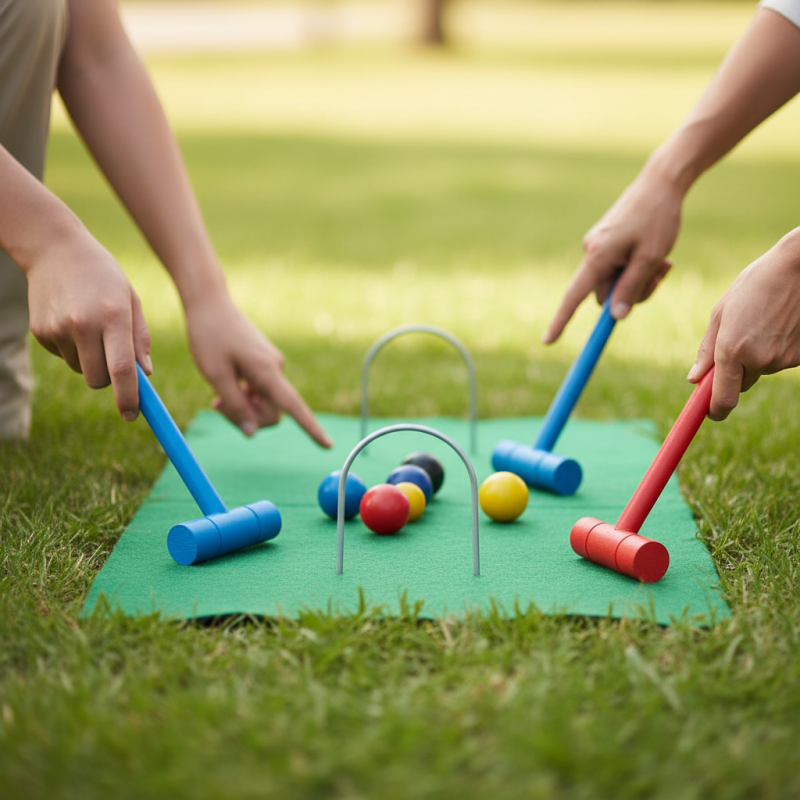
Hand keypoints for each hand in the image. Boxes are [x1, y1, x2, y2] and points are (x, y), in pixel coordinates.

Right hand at [25, 229, 151, 419]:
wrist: (55, 249)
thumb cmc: (104, 277)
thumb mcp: (131, 300)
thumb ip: (140, 339)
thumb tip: (145, 375)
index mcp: (114, 316)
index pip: (121, 370)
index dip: (128, 398)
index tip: (132, 415)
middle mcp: (84, 324)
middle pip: (99, 380)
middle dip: (110, 381)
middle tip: (114, 360)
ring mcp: (58, 328)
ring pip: (81, 371)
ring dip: (91, 362)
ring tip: (91, 328)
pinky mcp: (40, 331)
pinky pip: (64, 357)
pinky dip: (73, 349)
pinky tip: (72, 321)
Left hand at [184, 293, 332, 447]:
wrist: (209, 302)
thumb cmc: (209, 336)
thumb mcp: (215, 375)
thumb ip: (234, 406)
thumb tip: (251, 432)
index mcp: (267, 371)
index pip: (295, 407)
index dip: (312, 429)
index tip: (328, 446)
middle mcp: (275, 369)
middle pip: (272, 413)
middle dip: (247, 417)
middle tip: (215, 404)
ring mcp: (271, 366)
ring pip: (264, 403)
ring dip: (242, 406)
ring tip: (216, 394)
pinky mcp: (264, 363)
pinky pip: (260, 391)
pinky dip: (243, 394)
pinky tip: (226, 382)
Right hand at [542, 164, 678, 342]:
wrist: (661, 182)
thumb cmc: (658, 218)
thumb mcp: (651, 257)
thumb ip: (632, 287)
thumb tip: (615, 316)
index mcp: (598, 256)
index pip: (573, 297)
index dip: (560, 321)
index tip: (547, 341)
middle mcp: (591, 252)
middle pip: (604, 294)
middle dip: (630, 293)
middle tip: (660, 276)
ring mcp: (597, 246)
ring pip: (614, 282)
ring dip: (638, 280)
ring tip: (663, 262)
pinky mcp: (606, 242)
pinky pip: (617, 267)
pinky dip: (635, 267)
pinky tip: (657, 254)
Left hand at [688, 229, 799, 419]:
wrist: (799, 267)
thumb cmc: (755, 285)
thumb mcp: (721, 312)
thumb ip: (706, 350)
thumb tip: (694, 379)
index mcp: (731, 350)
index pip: (722, 400)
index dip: (714, 410)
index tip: (709, 412)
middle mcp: (758, 360)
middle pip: (740, 383)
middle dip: (735, 371)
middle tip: (738, 339)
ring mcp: (783, 360)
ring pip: (761, 370)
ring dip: (758, 355)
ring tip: (762, 321)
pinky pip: (781, 361)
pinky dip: (778, 348)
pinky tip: (781, 323)